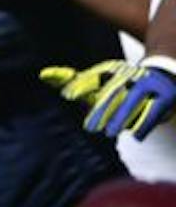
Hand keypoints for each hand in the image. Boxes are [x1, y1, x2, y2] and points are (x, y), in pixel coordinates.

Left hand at [42, 57, 175, 138]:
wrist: (163, 71)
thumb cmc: (121, 81)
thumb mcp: (98, 78)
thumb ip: (73, 80)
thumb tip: (43, 75)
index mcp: (112, 70)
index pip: (95, 78)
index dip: (81, 85)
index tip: (67, 96)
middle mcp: (129, 75)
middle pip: (113, 93)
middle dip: (102, 110)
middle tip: (90, 127)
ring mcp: (148, 85)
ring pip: (132, 103)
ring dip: (121, 118)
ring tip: (110, 132)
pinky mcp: (166, 96)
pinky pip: (153, 112)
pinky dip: (144, 124)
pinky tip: (135, 136)